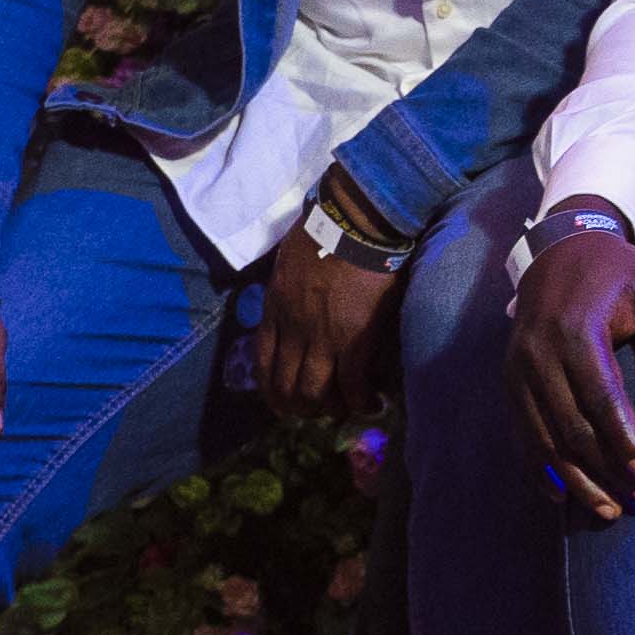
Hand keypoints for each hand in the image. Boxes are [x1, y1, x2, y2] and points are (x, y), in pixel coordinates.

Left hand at [255, 246, 401, 420]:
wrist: (355, 221)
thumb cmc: (326, 230)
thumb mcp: (289, 261)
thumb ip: (288, 286)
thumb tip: (296, 297)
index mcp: (275, 308)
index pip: (263, 360)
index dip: (270, 388)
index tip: (280, 402)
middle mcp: (293, 329)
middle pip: (286, 384)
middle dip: (297, 407)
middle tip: (314, 412)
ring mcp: (323, 337)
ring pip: (314, 391)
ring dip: (327, 408)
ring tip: (343, 410)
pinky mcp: (356, 339)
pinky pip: (352, 384)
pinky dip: (360, 401)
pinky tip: (371, 404)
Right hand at [508, 219, 634, 518]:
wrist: (558, 250)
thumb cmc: (614, 272)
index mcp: (574, 331)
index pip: (599, 396)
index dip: (621, 437)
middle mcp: (537, 355)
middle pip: (570, 426)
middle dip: (605, 468)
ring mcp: (517, 371)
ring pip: (543, 438)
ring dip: (576, 479)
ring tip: (609, 510)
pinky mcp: (508, 382)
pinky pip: (522, 433)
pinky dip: (541, 468)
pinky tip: (562, 497)